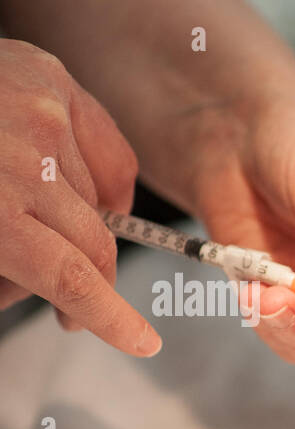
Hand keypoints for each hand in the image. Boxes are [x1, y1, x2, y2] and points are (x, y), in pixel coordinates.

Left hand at [0, 40, 157, 354]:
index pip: (72, 279)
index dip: (110, 317)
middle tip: (52, 283)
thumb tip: (49, 298)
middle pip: (93, 244)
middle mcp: (25, 161)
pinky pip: (111, 153)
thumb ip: (4, 273)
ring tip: (25, 206)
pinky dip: (96, 176)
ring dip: (73, 217)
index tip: (140, 340)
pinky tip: (62, 178)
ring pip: (98, 200)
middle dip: (81, 272)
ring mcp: (45, 115)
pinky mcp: (55, 82)